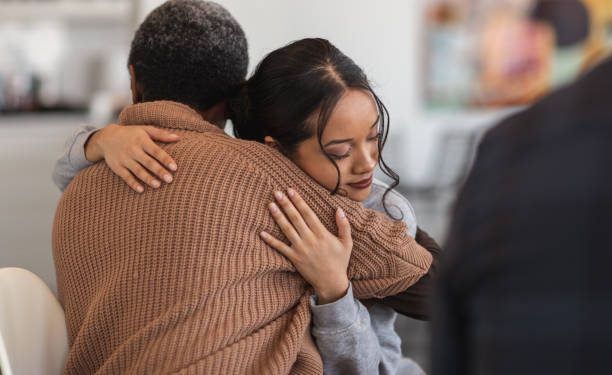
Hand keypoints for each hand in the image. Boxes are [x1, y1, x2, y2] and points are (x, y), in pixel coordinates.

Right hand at [85, 124, 179, 192]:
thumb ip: (161, 134)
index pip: (156, 151)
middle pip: (148, 162)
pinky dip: (133, 183)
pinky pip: (126, 176)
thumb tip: (178, 137)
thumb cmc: (131, 134)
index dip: (165, 159)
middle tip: (170, 179)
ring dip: (148, 178)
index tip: (175, 167)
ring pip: (137, 170)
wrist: (106, 137)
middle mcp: (133, 150)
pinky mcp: (117, 167)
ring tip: (158, 185)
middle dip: (159, 171)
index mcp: (142, 140)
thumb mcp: (145, 130)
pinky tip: (141, 190)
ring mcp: (124, 159)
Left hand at [260, 188, 351, 303]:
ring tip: (270, 205)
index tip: (291, 190)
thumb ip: (344, 225)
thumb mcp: (347, 243)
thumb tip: (339, 209)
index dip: (298, 201)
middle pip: (295, 218)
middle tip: (277, 192)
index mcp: (322, 233)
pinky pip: (280, 248)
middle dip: (286, 204)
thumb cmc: (340, 261)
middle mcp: (310, 239)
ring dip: (278, 216)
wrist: (331, 283)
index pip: (308, 213)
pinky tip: (262, 233)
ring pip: (287, 229)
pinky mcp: (294, 258)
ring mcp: (300, 249)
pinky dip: (271, 240)